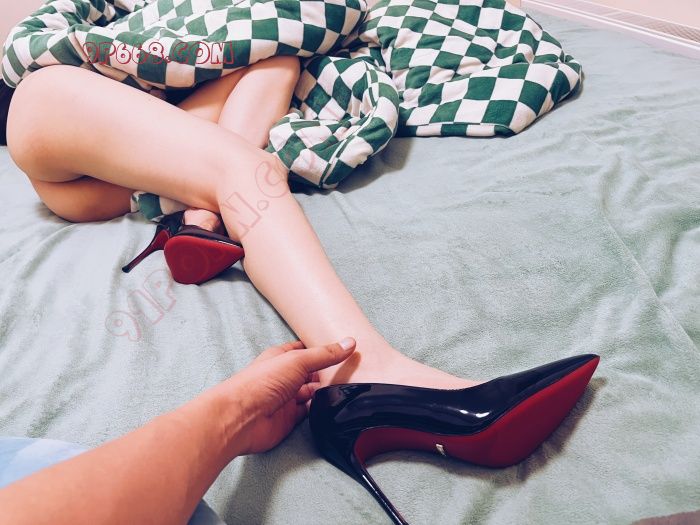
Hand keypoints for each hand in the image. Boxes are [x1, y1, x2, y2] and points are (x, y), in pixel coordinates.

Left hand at [220, 338, 355, 454]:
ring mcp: (286, 399)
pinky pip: (309, 413)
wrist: (240, 417)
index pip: (305, 350)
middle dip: (328, 372)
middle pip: (311, 373)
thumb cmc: (261, 382)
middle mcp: (284, 377)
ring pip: (312, 393)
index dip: (323, 349)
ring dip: (326, 392)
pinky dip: (320, 410)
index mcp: (282, 358)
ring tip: (350, 388)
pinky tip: (333, 406)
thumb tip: (349, 343)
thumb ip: (325, 355)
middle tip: (354, 370)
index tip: (345, 348)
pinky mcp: (288, 420)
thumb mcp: (297, 360)